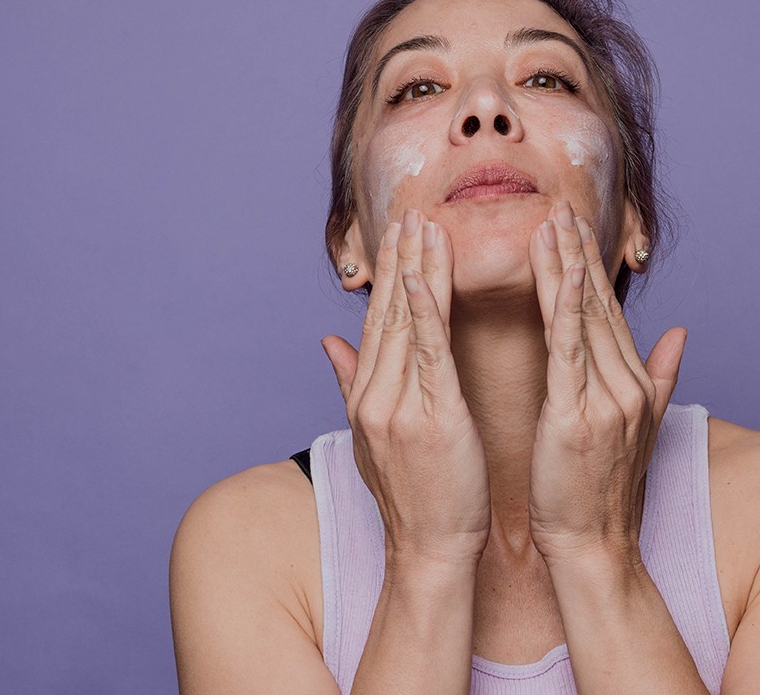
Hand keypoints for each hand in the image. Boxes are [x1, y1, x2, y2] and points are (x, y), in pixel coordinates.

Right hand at [322, 209, 491, 566]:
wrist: (430, 550)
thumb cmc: (417, 497)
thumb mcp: (375, 437)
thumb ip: (352, 383)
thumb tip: (329, 342)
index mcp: (367, 396)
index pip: (377, 322)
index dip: (387, 274)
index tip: (397, 231)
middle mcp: (375, 395)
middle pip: (388, 313)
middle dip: (399, 258)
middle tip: (411, 208)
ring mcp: (398, 406)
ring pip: (407, 322)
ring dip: (416, 268)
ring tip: (425, 223)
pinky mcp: (431, 418)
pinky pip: (429, 353)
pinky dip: (427, 310)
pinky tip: (428, 274)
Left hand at [526, 201, 686, 565]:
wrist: (594, 547)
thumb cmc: (600, 495)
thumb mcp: (637, 429)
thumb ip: (660, 376)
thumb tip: (681, 333)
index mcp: (633, 386)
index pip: (610, 314)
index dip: (592, 268)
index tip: (575, 228)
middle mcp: (626, 385)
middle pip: (599, 305)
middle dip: (579, 253)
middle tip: (560, 205)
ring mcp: (606, 399)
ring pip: (584, 317)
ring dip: (567, 264)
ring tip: (550, 222)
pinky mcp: (578, 415)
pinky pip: (566, 348)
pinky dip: (557, 304)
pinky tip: (550, 271)